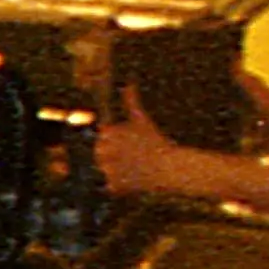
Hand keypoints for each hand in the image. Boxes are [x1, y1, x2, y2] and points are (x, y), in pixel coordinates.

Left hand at [93, 113, 228, 208]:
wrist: (169, 167)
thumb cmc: (155, 141)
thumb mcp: (141, 119)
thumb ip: (131, 101)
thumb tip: (128, 82)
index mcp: (108, 134)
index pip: (100, 138)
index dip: (114, 142)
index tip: (128, 144)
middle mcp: (104, 151)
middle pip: (99, 154)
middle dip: (112, 156)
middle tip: (131, 156)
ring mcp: (108, 169)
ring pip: (104, 170)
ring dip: (115, 170)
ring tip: (133, 167)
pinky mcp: (113, 185)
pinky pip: (109, 186)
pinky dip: (118, 185)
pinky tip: (133, 179)